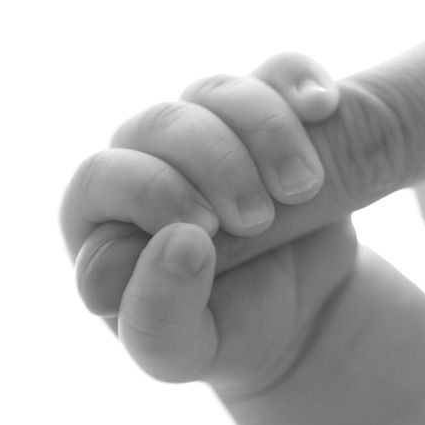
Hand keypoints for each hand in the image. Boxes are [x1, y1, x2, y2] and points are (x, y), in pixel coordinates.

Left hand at [62, 58, 355, 394]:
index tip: (204, 230)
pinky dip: (300, 80)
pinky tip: (322, 107)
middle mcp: (148, 160)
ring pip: (220, 93)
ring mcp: (212, 130)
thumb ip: (156, 316)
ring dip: (265, 132)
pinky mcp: (272, 115)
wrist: (303, 317)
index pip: (102, 175)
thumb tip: (179, 243)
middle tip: (259, 217)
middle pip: (162, 123)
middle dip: (215, 163)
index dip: (151, 191)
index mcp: (103, 216)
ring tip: (303, 188)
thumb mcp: (180, 352)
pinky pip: (281, 72)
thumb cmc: (223, 334)